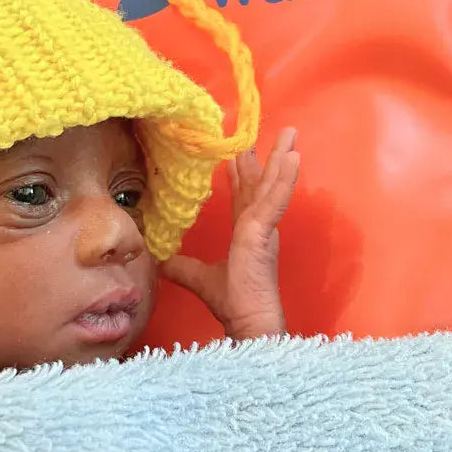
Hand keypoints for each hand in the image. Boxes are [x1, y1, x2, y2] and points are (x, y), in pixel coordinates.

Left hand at [163, 127, 298, 338]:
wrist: (246, 319)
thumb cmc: (231, 302)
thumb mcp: (199, 277)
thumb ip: (181, 266)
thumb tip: (160, 259)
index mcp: (247, 234)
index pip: (244, 197)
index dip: (242, 175)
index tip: (238, 153)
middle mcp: (258, 227)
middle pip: (261, 185)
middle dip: (264, 158)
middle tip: (270, 132)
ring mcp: (263, 228)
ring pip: (272, 186)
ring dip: (281, 159)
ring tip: (290, 134)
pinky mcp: (263, 231)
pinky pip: (275, 200)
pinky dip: (284, 179)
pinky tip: (292, 159)